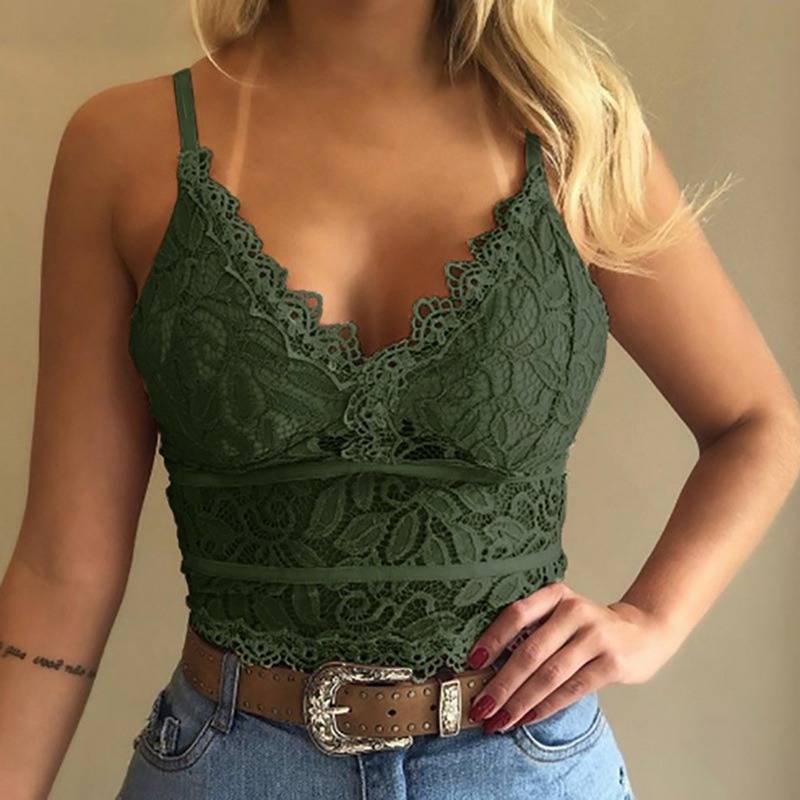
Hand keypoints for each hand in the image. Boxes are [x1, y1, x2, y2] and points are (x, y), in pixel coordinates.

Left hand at [464, 581, 681, 732]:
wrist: (643, 631)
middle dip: (501, 684)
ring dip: (520, 701)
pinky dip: (545, 707)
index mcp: (556, 595)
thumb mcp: (562, 614)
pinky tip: (527, 717)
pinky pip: (571, 690)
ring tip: (499, 719)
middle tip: (481, 706)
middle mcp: (574, 611)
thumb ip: (533, 629)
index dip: (492, 639)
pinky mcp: (612, 663)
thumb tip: (487, 665)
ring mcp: (595, 637)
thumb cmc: (589, 627)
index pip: (517, 614)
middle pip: (530, 651)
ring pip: (549, 675)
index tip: (472, 663)